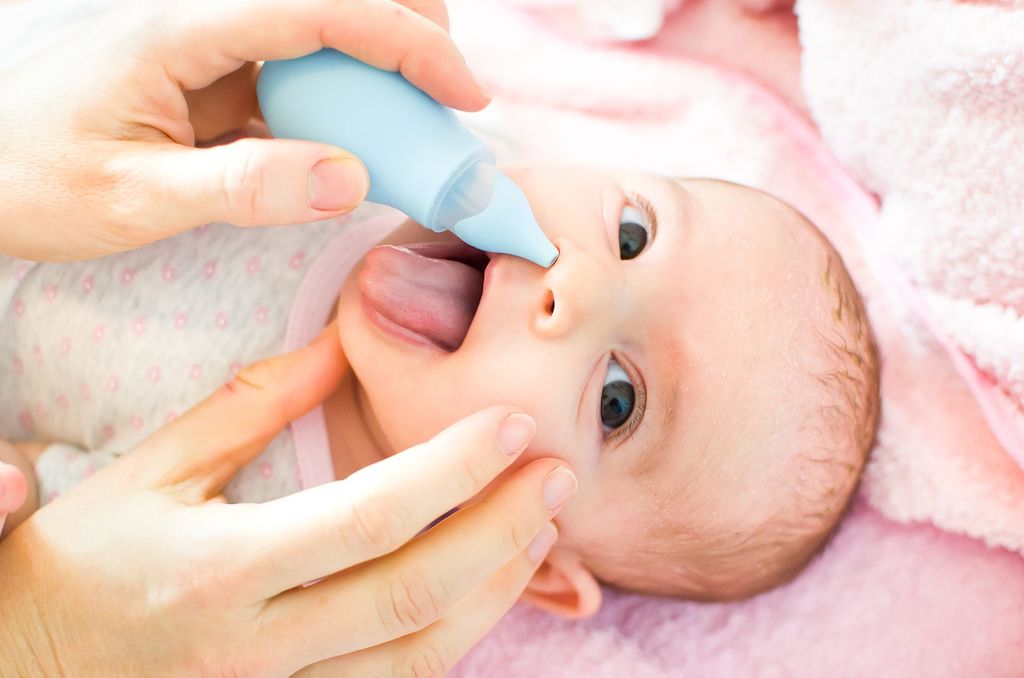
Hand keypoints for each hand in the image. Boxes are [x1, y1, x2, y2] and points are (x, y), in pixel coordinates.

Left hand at [0, 0, 489, 260]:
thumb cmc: (29, 179)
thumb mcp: (133, 199)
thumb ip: (243, 188)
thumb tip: (354, 179)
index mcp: (179, 26)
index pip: (321, 7)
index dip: (408, 42)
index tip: (464, 94)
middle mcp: (200, 15)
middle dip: (409, 22)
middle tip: (450, 91)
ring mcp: (207, 39)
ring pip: (320, 21)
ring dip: (381, 56)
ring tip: (418, 114)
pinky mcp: (209, 69)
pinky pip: (297, 64)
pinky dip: (346, 92)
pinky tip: (359, 137)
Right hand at [0, 324, 572, 675]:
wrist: (27, 663)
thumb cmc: (82, 557)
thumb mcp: (151, 468)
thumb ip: (250, 405)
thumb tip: (342, 341)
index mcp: (219, 572)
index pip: (367, 519)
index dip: (451, 469)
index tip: (509, 423)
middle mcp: (256, 649)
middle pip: (413, 594)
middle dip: (500, 532)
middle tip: (559, 473)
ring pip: (419, 656)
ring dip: (495, 590)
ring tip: (541, 526)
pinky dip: (454, 635)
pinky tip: (488, 587)